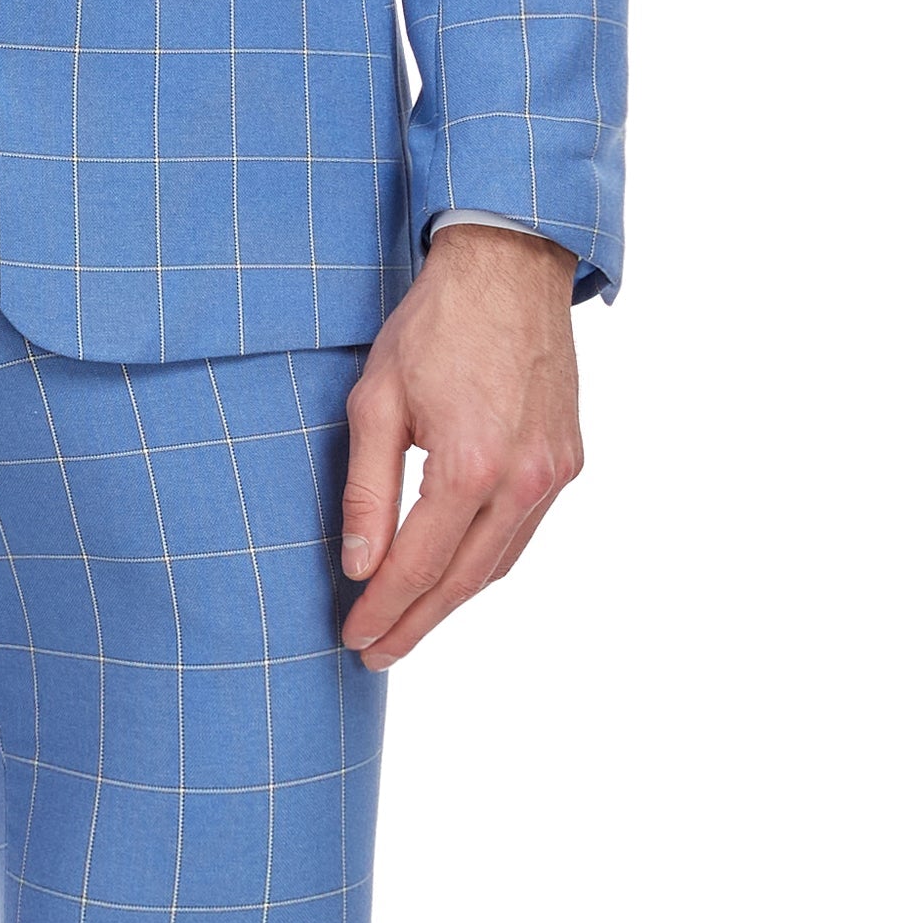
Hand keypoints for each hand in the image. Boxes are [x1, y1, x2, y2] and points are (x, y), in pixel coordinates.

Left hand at [338, 225, 583, 667]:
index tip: (353, 637)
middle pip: (463, 582)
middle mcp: (523, 480)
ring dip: (452, 601)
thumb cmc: (434, 327)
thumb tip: (360, 567)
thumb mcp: (375, 401)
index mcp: (469, 466)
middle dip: (416, 623)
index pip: (418, 565)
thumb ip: (368, 490)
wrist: (510, 269)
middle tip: (376, 653)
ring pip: (499, 565)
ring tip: (408, 626)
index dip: (383, 610)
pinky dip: (486, 564)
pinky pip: (522, 533)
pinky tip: (455, 576)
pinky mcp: (568, 463)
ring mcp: (553, 474)